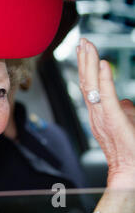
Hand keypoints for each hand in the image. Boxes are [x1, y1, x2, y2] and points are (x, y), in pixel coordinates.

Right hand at [77, 38, 134, 183]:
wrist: (130, 171)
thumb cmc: (131, 150)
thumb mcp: (128, 122)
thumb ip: (124, 109)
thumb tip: (125, 101)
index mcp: (98, 112)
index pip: (89, 84)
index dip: (85, 65)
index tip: (84, 49)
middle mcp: (95, 112)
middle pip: (86, 80)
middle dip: (84, 59)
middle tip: (82, 41)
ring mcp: (101, 115)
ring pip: (91, 84)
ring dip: (89, 63)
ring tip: (87, 46)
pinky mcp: (112, 118)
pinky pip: (105, 95)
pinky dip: (103, 79)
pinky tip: (102, 64)